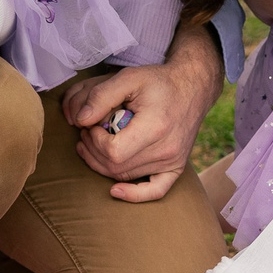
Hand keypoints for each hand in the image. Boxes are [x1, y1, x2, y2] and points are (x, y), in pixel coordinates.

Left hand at [62, 33, 220, 200]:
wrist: (191, 87)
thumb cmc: (158, 82)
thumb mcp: (129, 77)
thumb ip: (101, 96)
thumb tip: (80, 121)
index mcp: (155, 127)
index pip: (113, 151)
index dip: (95, 141)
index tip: (92, 124)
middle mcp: (166, 150)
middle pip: (116, 167)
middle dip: (93, 151)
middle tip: (87, 132)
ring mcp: (173, 161)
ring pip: (126, 176)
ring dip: (103, 164)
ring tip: (94, 144)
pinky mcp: (176, 167)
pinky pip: (156, 191)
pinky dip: (134, 195)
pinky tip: (115, 191)